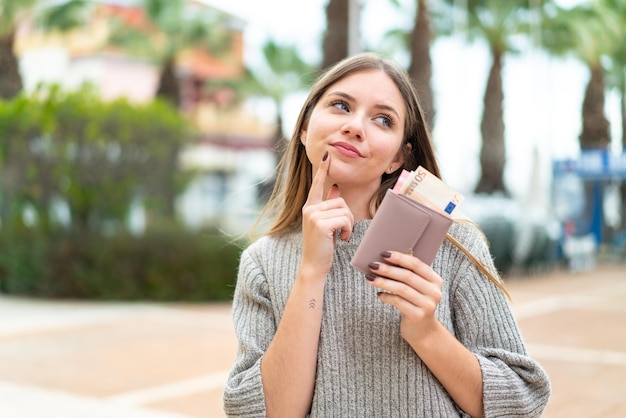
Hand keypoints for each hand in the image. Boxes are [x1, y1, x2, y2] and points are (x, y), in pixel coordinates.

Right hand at [300, 152, 353, 276]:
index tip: (327, 156)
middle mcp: (309, 209)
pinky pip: (344, 219)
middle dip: (348, 216)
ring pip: (344, 210)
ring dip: (349, 224)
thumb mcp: (326, 224)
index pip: (317, 185)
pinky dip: (348, 230)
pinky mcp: (320, 224)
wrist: (314, 265)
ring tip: (342, 236)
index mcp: (310, 207)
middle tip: (344, 231)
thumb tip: (334, 188)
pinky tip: (342, 239)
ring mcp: (313, 216)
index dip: (323, 170)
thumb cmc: (322, 246)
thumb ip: (328, 206)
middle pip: (340, 201)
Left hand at [366, 251, 442, 341]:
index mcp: (435, 280)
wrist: (423, 332)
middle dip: (388, 269)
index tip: (384, 254)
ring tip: (370, 278)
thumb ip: (409, 275)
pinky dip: (386, 296)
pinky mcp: (417, 316)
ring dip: (383, 282)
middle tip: (372, 265)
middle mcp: (434, 292)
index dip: (400, 258)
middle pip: (407, 276)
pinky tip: (379, 294)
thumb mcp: (418, 288)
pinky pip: (398, 302)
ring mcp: (427, 305)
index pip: (417, 264)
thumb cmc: (416, 304)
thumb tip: (385, 259)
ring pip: (401, 289)